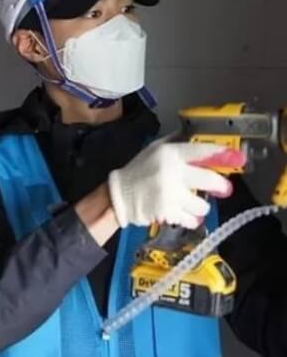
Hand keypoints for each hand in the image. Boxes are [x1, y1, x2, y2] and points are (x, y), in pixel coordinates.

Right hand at [108, 140, 245, 228]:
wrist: (119, 196)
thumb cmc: (137, 171)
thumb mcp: (153, 149)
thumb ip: (176, 143)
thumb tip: (199, 136)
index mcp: (170, 153)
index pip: (203, 151)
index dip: (223, 155)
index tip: (238, 158)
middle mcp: (172, 172)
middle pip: (211, 180)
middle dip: (220, 186)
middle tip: (221, 189)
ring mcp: (170, 194)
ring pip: (203, 204)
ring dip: (200, 206)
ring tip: (190, 203)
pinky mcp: (168, 212)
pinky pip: (192, 219)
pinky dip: (190, 219)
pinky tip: (182, 214)